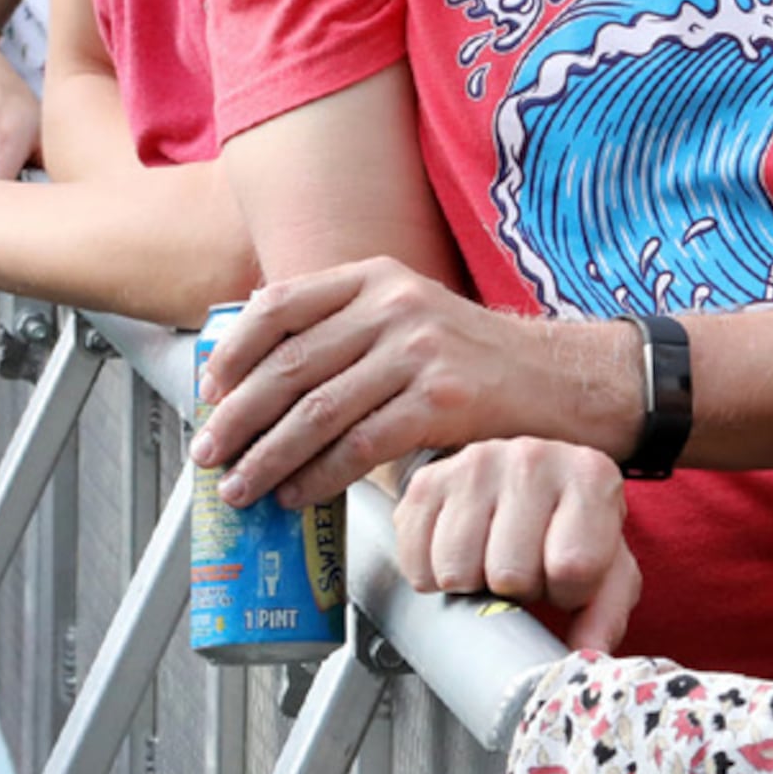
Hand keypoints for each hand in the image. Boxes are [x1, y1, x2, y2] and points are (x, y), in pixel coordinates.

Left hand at [192, 259, 584, 512]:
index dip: (233, 352)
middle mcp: (395, 306)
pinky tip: (299, 495)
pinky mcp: (442, 399)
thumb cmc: (477, 360)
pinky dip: (319, 476)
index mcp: (378, 278)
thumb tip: (260, 381)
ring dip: (267, 458)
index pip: (280, 305)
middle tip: (210, 454)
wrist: (563, 379)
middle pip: (289, 366)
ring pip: (316, 411)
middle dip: (236, 418)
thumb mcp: (412, 318)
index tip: (209, 391)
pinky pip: (360, 445)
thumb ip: (347, 330)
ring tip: (242, 488)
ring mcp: (420, 351)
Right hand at [397, 440, 641, 651]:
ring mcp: (477, 463)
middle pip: (509, 572)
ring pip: (457, 569)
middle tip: (524, 569)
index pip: (572, 566)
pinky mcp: (428, 479)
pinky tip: (461, 554)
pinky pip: (415, 559)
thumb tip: (586, 658)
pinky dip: (432, 573)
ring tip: (492, 559)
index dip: (566, 592)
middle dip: (517, 588)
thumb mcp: (606, 568)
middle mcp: (534, 459)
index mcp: (591, 476)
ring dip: (472, 582)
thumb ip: (606, 614)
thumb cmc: (570, 530)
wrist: (529, 484)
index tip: (564, 579)